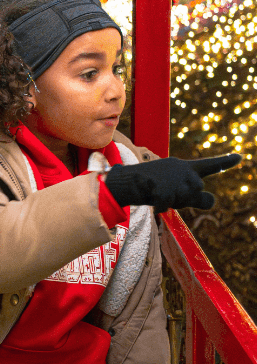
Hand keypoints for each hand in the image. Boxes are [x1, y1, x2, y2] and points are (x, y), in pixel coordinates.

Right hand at [104, 154, 241, 211]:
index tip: (240, 157)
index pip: (209, 165)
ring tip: (157, 193)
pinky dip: (160, 206)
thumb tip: (211, 201)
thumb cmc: (146, 185)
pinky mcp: (165, 188)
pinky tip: (152, 200)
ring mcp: (175, 178)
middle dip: (187, 197)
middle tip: (167, 192)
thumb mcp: (172, 186)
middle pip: (199, 191)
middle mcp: (184, 169)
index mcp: (184, 166)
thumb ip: (193, 195)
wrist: (124, 182)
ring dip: (174, 201)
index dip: (225, 161)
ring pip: (186, 199)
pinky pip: (168, 206)